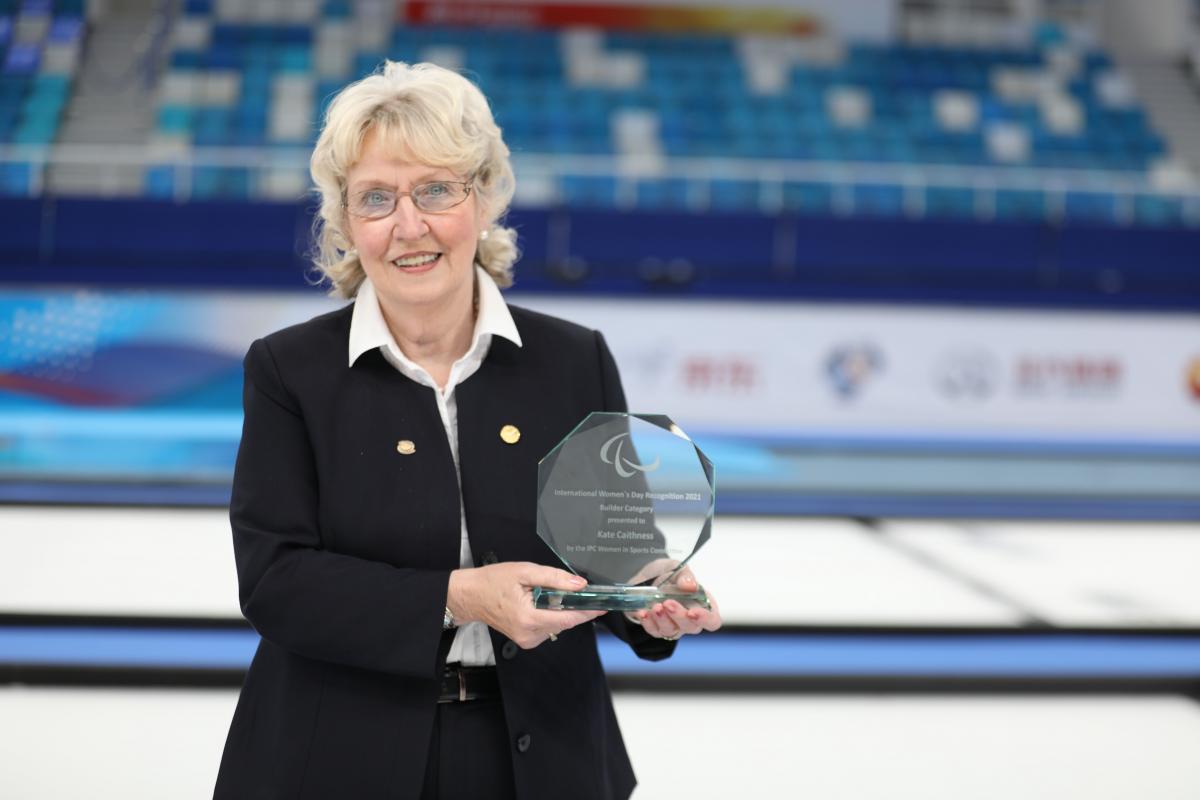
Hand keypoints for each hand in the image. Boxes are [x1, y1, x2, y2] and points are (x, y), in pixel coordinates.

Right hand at [447, 562, 604, 648]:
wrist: (470, 596)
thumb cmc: (492, 582)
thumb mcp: (525, 572)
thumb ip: (554, 578)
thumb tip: (579, 585)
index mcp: (529, 618)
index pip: (567, 619)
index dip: (587, 613)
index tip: (602, 607)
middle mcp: (528, 634)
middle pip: (564, 622)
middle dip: (571, 606)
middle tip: (571, 590)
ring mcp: (527, 640)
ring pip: (556, 625)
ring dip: (558, 610)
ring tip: (541, 594)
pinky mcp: (526, 640)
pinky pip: (547, 627)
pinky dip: (549, 615)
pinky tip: (537, 603)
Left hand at [626, 568, 721, 640]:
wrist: (644, 577)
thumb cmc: (667, 574)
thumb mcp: (676, 567)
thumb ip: (685, 575)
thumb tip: (691, 585)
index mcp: (702, 604)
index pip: (712, 620)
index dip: (705, 619)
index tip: (693, 612)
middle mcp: (689, 618)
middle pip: (691, 627)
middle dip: (679, 616)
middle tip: (668, 603)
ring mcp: (673, 625)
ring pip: (671, 631)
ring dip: (662, 620)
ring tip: (655, 606)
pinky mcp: (656, 628)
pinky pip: (654, 631)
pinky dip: (648, 622)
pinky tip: (643, 612)